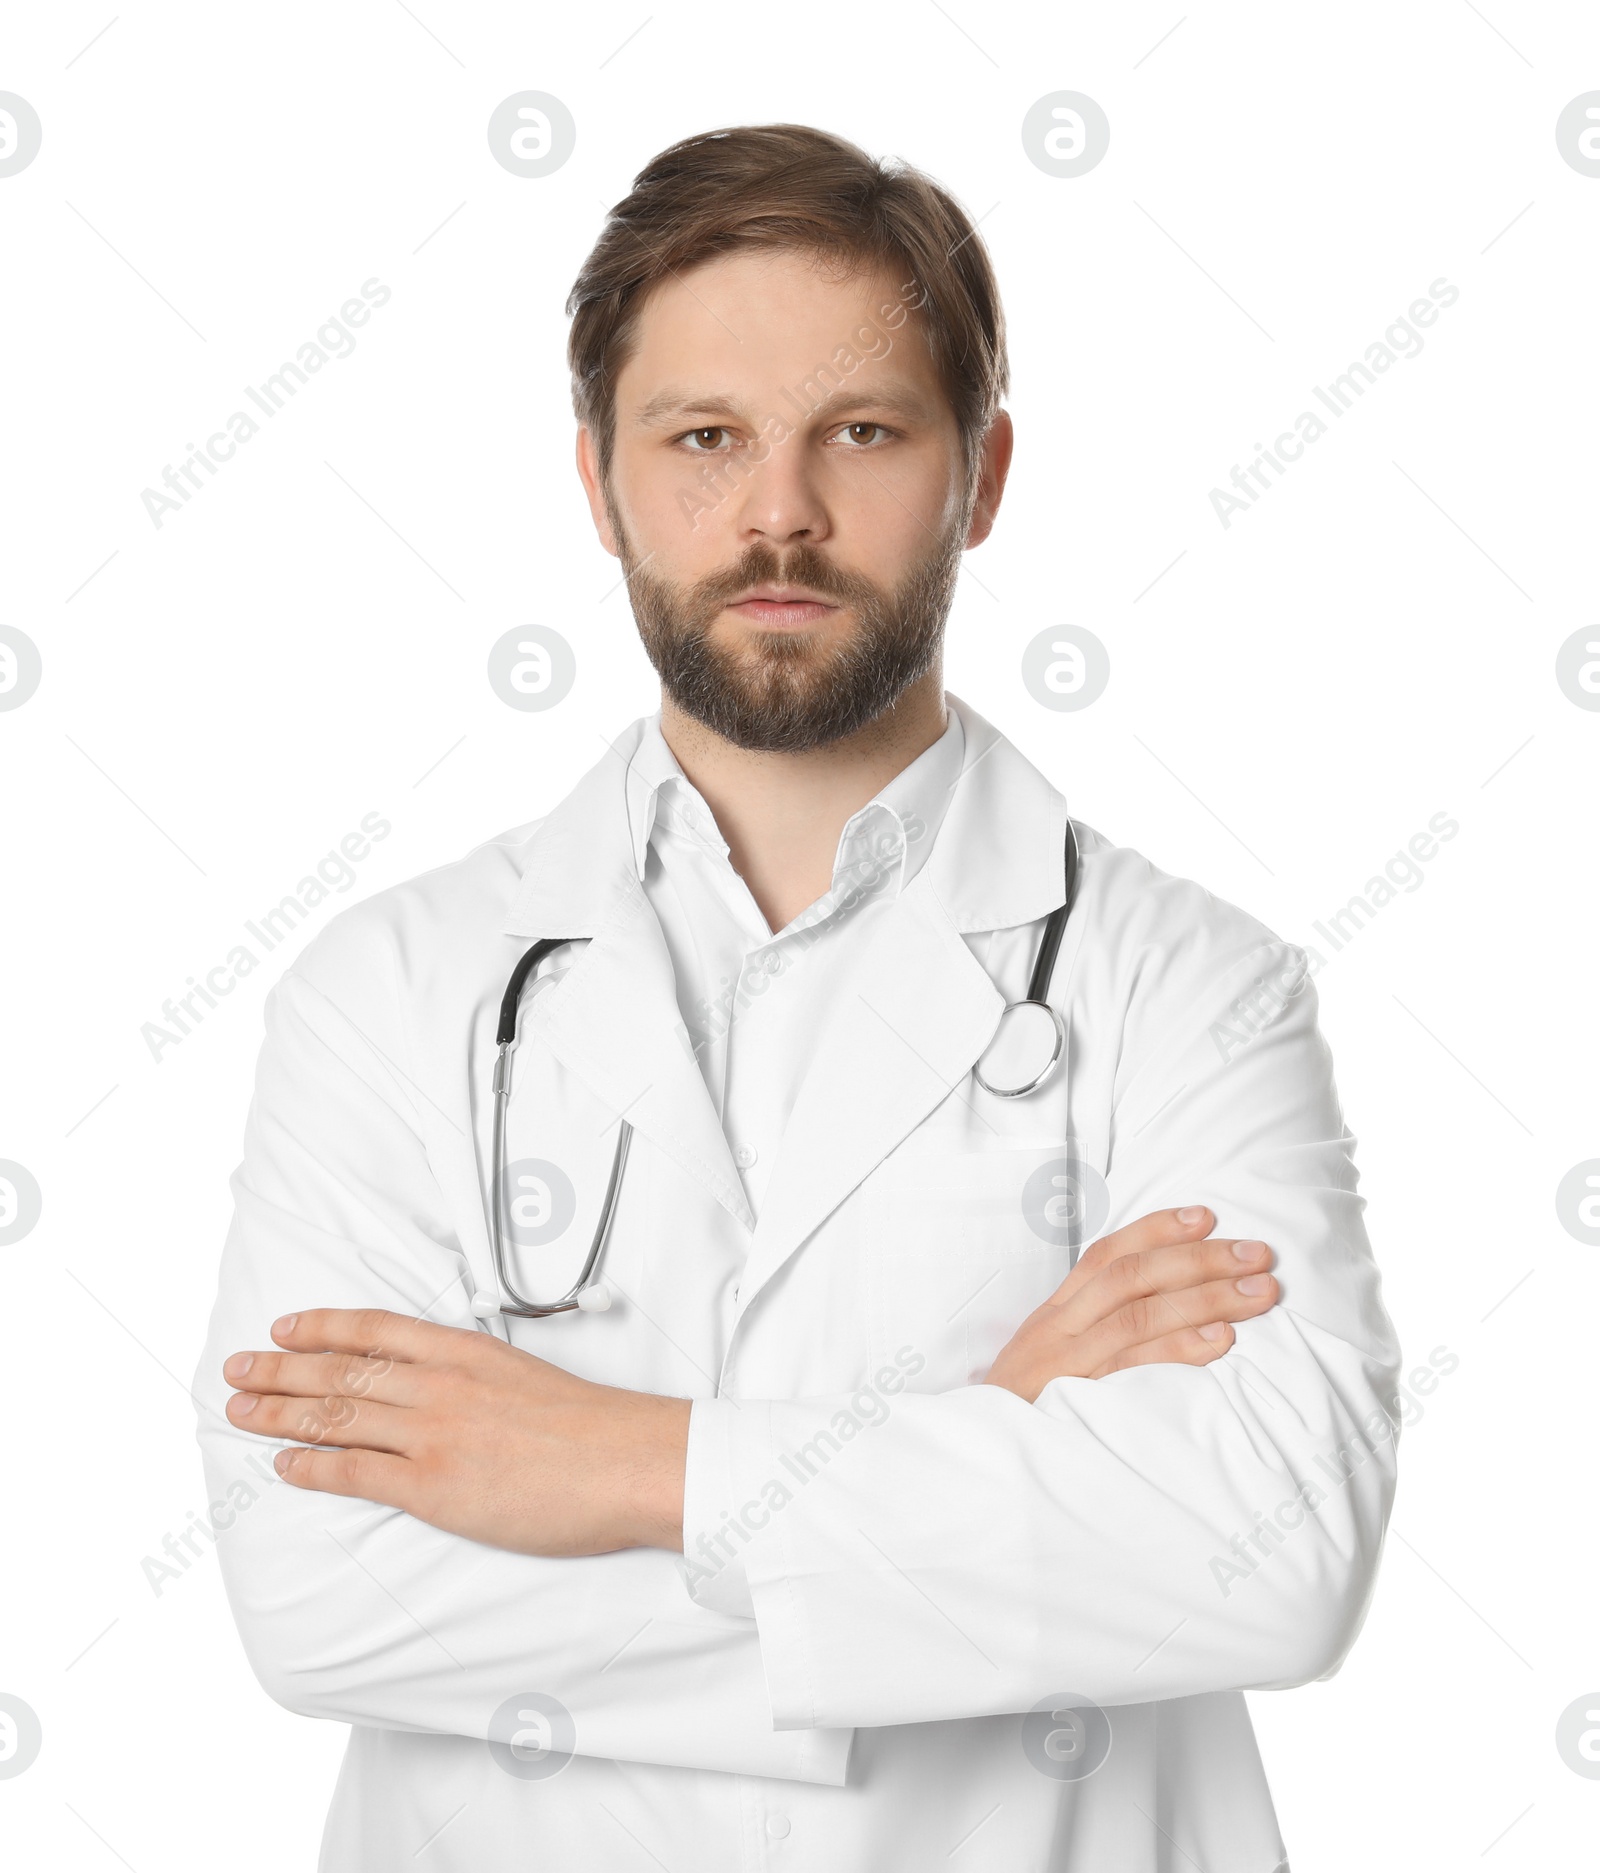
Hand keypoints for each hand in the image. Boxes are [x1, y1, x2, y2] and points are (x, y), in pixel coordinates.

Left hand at [222, 1310, 690, 1556]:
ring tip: (240, 1412)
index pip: (374, 1329)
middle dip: (279, 1370)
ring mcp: (433, 1434)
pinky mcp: (433, 1485)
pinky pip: (355, 1472)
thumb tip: (439, 1380)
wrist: (625, 1461)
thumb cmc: (592, 1425)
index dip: (321, 1327)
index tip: (284, 1328)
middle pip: (340, 1372)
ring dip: (279, 1413)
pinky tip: (284, 1464)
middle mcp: (439, 1384)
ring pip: (336, 1417)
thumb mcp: (526, 1373)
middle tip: (236, 1369)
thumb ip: (476, 1373)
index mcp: (464, 1350)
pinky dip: (312, 1466)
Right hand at [984, 1206, 1277, 1402]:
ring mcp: (1066, 1362)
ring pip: (1139, 1313)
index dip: (1157, 1229)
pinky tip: (1222, 1341)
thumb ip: (1095, 1331)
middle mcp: (1060, 1327)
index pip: (1107, 1254)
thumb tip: (1162, 1307)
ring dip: (1207, 1297)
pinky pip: (1132, 1367)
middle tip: (1258, 1254)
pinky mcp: (1075, 1399)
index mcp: (1056, 1312)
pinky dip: (1180, 1349)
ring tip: (1260, 1292)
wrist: (977, 1458)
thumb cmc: (1024, 1410)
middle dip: (1201, 1259)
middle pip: (1133, 1275)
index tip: (1207, 1216)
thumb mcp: (1050, 1358)